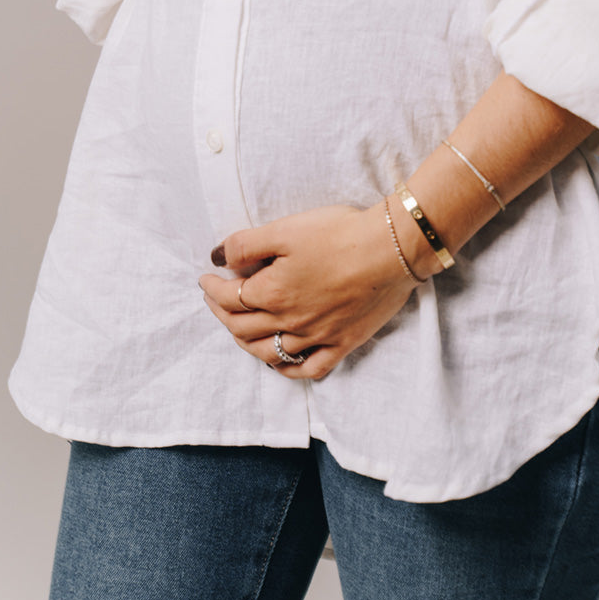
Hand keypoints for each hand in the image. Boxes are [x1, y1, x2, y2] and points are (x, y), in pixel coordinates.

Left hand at [197, 204, 418, 379]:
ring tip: (239, 329)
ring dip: (246, 342)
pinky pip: (309, 369)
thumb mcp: (285, 229)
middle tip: (215, 300)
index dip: (211, 288)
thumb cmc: (340, 234)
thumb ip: (246, 244)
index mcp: (272, 292)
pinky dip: (289, 370)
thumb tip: (216, 258)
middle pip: (243, 328)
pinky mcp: (343, 343)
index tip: (206, 277)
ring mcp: (317, 337)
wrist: (393, 249)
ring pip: (270, 353)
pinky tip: (281, 363)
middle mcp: (290, 322)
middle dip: (222, 314)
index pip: (229, 298)